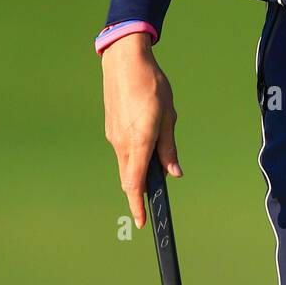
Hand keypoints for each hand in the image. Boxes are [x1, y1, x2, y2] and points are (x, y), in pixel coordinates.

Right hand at [101, 32, 181, 229]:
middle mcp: (123, 143)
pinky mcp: (111, 129)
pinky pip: (123, 150)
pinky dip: (133, 155)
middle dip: (139, 192)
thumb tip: (174, 173)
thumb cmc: (152, 85)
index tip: (142, 222)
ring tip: (157, 154)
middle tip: (153, 198)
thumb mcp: (168, 115)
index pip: (136, 184)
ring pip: (126, 164)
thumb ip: (169, 147)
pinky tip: (146, 138)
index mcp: (140, 141)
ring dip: (138, 170)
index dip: (138, 205)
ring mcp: (114, 136)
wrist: (125, 62)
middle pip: (129, 179)